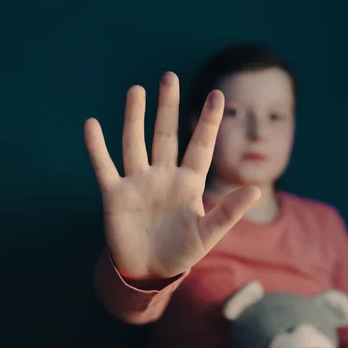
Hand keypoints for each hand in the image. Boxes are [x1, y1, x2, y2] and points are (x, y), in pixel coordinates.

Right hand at [84, 72, 259, 279]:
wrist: (149, 271)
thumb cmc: (182, 252)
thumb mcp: (208, 234)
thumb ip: (229, 212)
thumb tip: (256, 190)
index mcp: (188, 183)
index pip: (200, 146)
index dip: (208, 121)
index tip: (218, 94)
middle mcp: (162, 176)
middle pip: (165, 135)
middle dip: (167, 106)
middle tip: (169, 77)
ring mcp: (138, 183)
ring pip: (135, 143)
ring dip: (134, 117)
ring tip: (136, 90)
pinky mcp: (115, 195)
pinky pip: (104, 167)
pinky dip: (97, 148)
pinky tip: (91, 125)